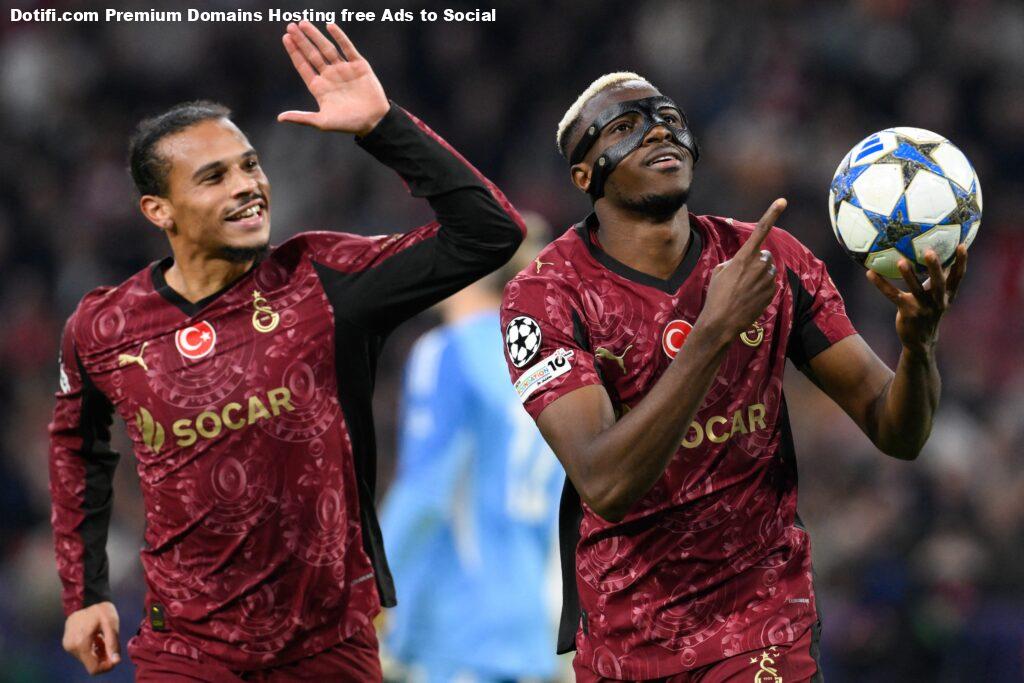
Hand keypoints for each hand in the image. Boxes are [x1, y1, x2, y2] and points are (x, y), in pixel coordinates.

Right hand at [63, 601, 120, 674]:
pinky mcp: (67, 643)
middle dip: (103, 657)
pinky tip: (96, 638)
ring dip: (97, 652)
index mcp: (81, 643)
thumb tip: (115, 661)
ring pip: (86, 658)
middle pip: (90, 663)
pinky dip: (91, 649)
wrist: (86, 599)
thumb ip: (112, 643)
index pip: (93, 668)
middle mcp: (71, 647)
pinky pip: (82, 653)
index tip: (115, 658)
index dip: (106, 666)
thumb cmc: (100, 610)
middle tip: (111, 644)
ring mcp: (67, 646)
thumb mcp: (110, 624)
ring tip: (103, 638)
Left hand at [278, 22, 388, 135]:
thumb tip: (279, 118)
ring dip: (315, 36)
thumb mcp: (322, 122)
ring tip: (303, 23)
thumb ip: (302, 118)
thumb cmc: (348, 124)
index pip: (303, 66)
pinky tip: (329, 27)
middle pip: (312, 54)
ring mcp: (344, 69)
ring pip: (327, 48)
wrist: (374, 121)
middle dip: (301, 40)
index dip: (294, 52)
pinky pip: (347, 48)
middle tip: (290, 26)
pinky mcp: (358, 65)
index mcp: (319, 87)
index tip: (285, 38)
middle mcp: (330, 76)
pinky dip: (339, 37)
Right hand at [698, 199, 785, 339]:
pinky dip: (762, 288)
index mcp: (743, 257)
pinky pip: (771, 283)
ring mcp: (767, 279)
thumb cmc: (716, 296)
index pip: (760, 231)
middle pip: (765, 255)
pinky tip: (749, 298)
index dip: (771, 214)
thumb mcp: (720, 272)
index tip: (782, 201)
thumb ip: (736, 261)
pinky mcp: (772, 292)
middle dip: (757, 261)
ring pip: (769, 269)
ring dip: (760, 275)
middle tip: (742, 276)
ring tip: (744, 290)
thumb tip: (748, 262)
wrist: (721, 322)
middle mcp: (758, 265)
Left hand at [867, 244, 967, 353]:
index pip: (958, 277)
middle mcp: (938, 301)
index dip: (961, 261)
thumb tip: (939, 255)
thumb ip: (940, 279)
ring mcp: (923, 308)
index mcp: (948, 295)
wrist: (921, 341)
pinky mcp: (907, 312)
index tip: (961, 245)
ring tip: (901, 262)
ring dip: (909, 275)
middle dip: (935, 267)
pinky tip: (870, 272)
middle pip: (939, 283)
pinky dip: (881, 284)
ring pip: (916, 289)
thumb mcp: (938, 297)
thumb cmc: (929, 311)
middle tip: (929, 252)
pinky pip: (892, 295)